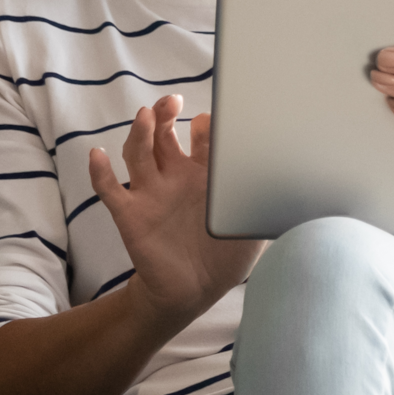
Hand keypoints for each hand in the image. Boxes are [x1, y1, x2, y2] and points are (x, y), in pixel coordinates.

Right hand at [89, 96, 263, 329]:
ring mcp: (151, 193)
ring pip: (139, 152)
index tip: (212, 121)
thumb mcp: (253, 229)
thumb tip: (295, 183)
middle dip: (166, 114)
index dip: (206, 125)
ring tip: (146, 116)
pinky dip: (100, 171)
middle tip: (172, 102)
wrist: (193, 293)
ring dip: (140, 132)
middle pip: (164, 134)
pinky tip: (98, 155)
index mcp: (205, 175)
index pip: (202, 138)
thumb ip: (267, 205)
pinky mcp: (130, 215)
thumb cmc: (225, 258)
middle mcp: (175, 177)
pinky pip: (109, 190)